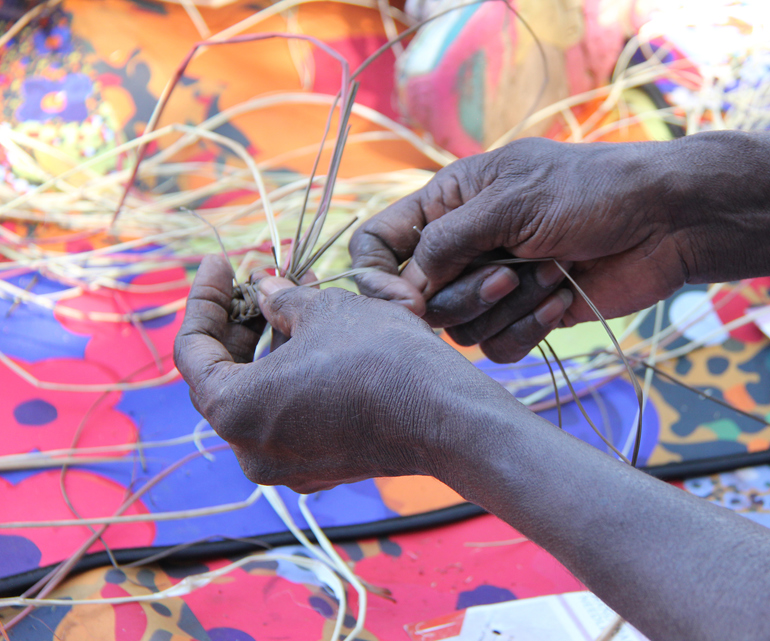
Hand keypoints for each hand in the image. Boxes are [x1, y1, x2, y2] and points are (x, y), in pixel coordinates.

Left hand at [173, 255, 505, 492]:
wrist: (445, 415)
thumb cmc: (380, 359)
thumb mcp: (324, 311)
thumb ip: (280, 300)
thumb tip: (264, 290)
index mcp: (233, 410)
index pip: (192, 349)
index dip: (206, 298)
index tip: (221, 263)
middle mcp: (249, 449)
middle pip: (226, 374)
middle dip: (242, 321)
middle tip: (261, 277)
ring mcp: (286, 465)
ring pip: (262, 394)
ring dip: (273, 344)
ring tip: (300, 296)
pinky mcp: (321, 466)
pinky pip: (291, 414)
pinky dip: (296, 375)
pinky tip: (320, 338)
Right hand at [350, 137, 695, 362]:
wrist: (661, 222)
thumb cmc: (588, 192)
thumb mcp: (509, 201)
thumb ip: (446, 242)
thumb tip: (406, 288)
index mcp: (447, 203)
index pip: (379, 243)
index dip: (377, 276)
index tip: (406, 301)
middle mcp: (463, 247)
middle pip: (420, 299)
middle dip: (466, 292)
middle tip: (509, 269)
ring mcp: (493, 284)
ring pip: (460, 329)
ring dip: (508, 305)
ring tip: (552, 269)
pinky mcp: (525, 316)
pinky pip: (498, 347)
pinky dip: (529, 327)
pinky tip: (562, 297)